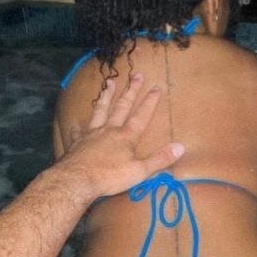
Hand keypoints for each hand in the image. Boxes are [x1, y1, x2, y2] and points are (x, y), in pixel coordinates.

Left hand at [56, 74, 183, 199]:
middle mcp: (109, 130)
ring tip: (109, 83)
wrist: (77, 181)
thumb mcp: (140, 171)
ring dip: (106, 96)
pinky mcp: (77, 143)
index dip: (150, 101)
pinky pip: (78, 131)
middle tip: (136, 75)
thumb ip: (160, 159)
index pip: (141, 115)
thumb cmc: (110, 177)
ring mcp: (91, 134)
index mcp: (126, 136)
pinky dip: (77, 126)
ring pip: (100, 110)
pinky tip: (75, 122)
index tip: (156, 87)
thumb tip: (181, 147)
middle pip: (121, 106)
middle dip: (131, 91)